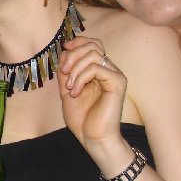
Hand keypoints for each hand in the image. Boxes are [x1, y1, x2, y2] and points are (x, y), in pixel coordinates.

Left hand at [58, 37, 126, 154]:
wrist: (92, 138)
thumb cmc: (82, 118)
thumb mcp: (67, 90)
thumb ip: (66, 72)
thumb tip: (64, 52)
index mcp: (99, 71)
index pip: (93, 44)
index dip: (78, 42)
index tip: (64, 49)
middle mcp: (109, 70)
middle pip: (92, 45)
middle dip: (73, 55)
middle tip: (63, 72)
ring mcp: (115, 76)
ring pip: (93, 54)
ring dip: (75, 69)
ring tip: (69, 87)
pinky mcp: (117, 83)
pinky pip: (96, 68)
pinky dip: (81, 77)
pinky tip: (76, 92)